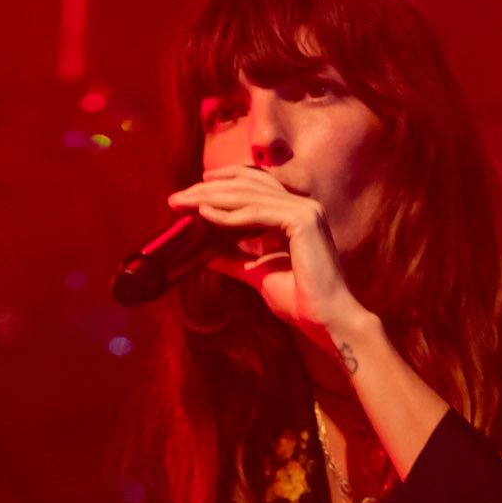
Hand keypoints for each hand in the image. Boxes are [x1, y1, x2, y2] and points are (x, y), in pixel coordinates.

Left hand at [167, 165, 369, 348]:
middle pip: (248, 185)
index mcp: (297, 212)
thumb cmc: (299, 300)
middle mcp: (303, 205)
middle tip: (176, 197)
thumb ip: (234, 260)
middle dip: (208, 188)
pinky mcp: (302, 222)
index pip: (255, 184)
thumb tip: (206, 255)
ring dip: (211, 198)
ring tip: (182, 203)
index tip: (193, 189)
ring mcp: (305, 210)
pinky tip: (204, 214)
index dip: (223, 182)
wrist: (325, 321)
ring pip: (249, 196)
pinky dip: (228, 214)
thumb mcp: (257, 274)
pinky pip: (257, 214)